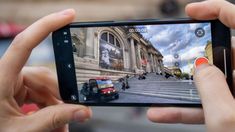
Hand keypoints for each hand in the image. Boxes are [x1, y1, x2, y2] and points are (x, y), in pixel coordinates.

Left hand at [0, 9, 91, 131]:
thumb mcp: (24, 129)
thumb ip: (55, 119)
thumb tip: (83, 111)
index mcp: (0, 79)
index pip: (24, 43)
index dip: (47, 25)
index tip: (68, 15)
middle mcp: (5, 76)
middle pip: (43, 75)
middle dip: (60, 97)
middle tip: (71, 115)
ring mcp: (10, 84)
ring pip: (43, 86)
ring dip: (55, 106)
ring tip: (60, 126)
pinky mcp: (15, 91)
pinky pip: (38, 93)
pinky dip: (48, 107)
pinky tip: (53, 122)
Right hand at [147, 0, 234, 130]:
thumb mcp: (228, 119)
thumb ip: (211, 87)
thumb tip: (201, 68)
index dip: (216, 10)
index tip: (191, 12)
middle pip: (227, 56)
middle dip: (200, 64)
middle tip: (185, 73)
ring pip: (218, 84)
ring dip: (190, 94)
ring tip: (164, 103)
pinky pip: (215, 104)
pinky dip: (194, 109)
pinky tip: (169, 114)